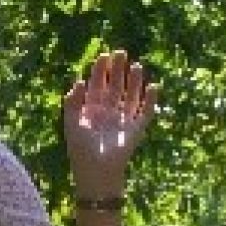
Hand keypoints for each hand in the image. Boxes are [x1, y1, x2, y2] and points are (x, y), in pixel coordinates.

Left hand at [63, 49, 157, 194]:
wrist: (96, 172)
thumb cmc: (80, 149)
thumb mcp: (71, 123)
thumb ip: (72, 103)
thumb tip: (78, 81)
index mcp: (91, 109)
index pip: (97, 85)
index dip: (100, 71)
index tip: (104, 56)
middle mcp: (108, 112)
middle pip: (115, 86)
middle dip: (118, 70)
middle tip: (121, 52)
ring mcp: (123, 119)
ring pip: (131, 96)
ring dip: (135, 82)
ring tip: (137, 66)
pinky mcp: (136, 129)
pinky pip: (146, 112)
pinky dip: (151, 100)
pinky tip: (154, 87)